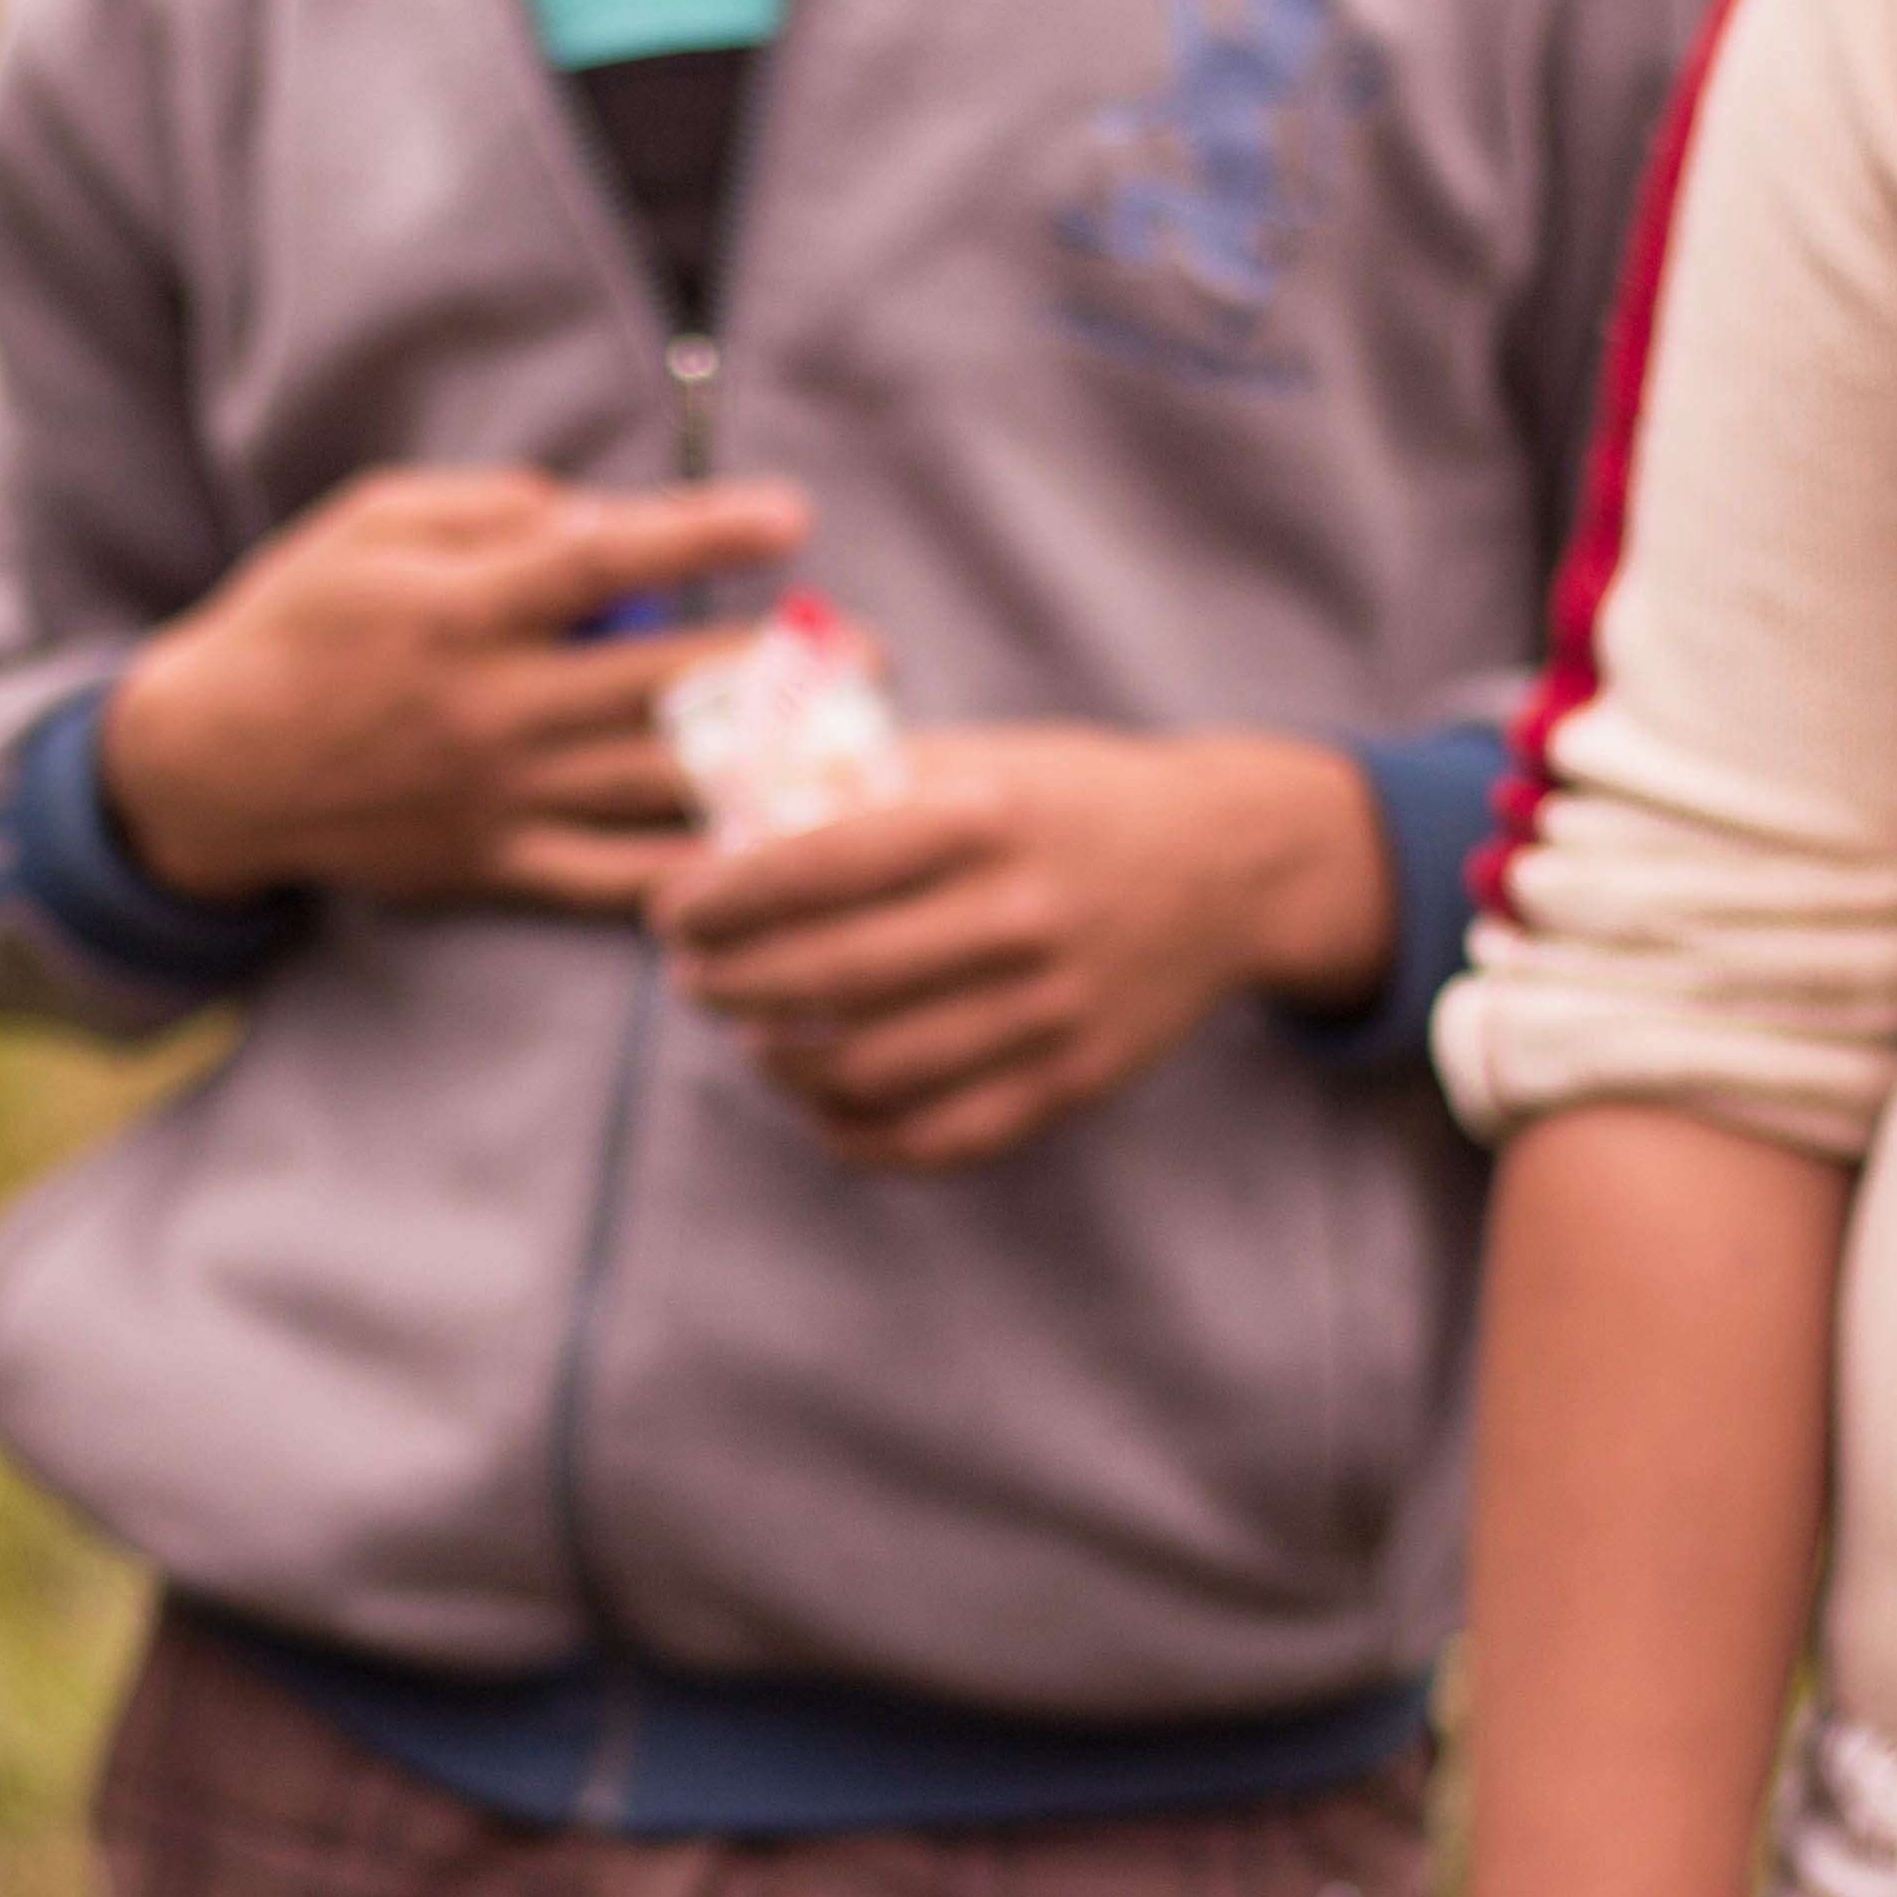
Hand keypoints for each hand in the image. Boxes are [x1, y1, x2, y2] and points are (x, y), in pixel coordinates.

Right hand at [101, 469, 807, 907]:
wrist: (210, 765)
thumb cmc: (299, 620)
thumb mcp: (372, 523)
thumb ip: (491, 511)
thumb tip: (602, 517)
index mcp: (461, 607)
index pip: (605, 562)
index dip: (704, 535)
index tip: (791, 519)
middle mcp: (489, 706)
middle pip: (660, 685)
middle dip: (778, 668)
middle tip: (872, 651)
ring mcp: (495, 796)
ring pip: (654, 785)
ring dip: (765, 769)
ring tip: (853, 751)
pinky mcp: (491, 865)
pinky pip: (610, 879)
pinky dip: (692, 875)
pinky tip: (771, 861)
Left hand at [655, 726, 1386, 1170]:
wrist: (1230, 863)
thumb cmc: (1072, 800)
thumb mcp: (982, 759)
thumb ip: (864, 787)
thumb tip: (724, 825)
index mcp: (982, 816)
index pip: (806, 869)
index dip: (712, 900)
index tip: (666, 912)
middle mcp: (1016, 915)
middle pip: (821, 977)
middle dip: (725, 984)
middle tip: (691, 979)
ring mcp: (1048, 1008)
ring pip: (865, 1070)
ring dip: (778, 1063)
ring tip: (753, 1036)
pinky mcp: (1072, 1081)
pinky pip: (934, 1137)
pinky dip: (852, 1133)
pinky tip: (818, 1101)